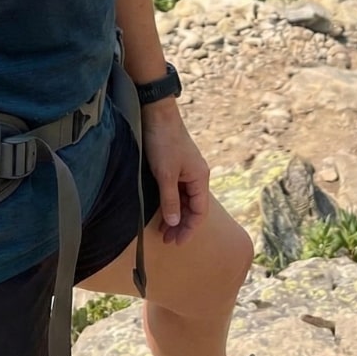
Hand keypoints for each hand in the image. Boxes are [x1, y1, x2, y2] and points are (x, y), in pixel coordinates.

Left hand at [141, 102, 209, 245]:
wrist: (156, 113)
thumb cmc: (163, 141)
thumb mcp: (165, 174)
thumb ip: (170, 200)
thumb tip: (175, 223)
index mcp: (200, 177)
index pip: (200, 211)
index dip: (189, 229)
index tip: (176, 242)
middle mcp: (196, 175)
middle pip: (192, 207)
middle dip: (181, 225)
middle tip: (166, 240)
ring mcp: (186, 170)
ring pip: (184, 199)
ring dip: (175, 215)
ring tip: (161, 230)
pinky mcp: (175, 165)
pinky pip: (177, 190)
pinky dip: (170, 202)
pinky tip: (161, 210)